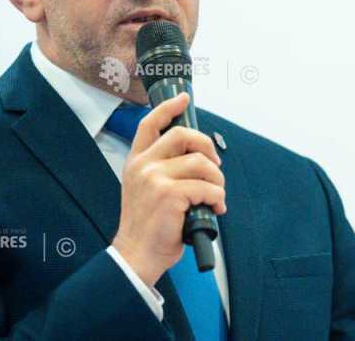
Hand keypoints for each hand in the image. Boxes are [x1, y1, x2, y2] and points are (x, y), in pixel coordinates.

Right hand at [111, 92, 225, 285]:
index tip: (183, 98)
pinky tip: (215, 209)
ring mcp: (155, 178)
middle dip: (208, 147)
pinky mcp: (170, 194)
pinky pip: (207, 187)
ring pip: (201, 163)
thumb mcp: (145, 189)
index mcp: (136, 161)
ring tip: (216, 196)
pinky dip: (218, 198)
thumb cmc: (148, 225)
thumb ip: (161, 169)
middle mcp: (143, 165)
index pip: (149, 123)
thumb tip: (196, 155)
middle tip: (216, 166)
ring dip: (217, 180)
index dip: (168, 107)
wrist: (137, 254)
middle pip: (183, 135)